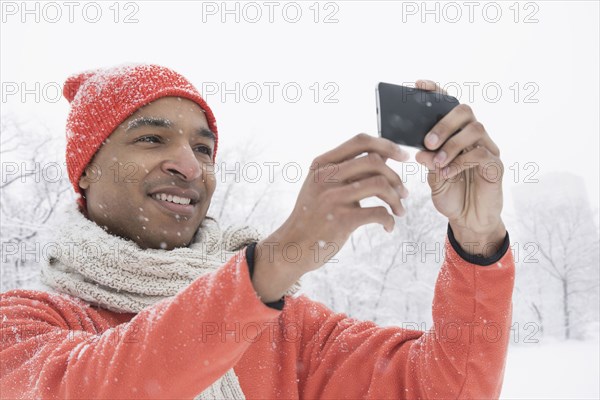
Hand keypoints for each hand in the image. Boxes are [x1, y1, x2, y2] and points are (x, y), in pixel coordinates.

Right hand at [252, 134, 409, 301]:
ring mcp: (333, 197)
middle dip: (396, 177)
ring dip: (396, 198)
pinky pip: (379, 212)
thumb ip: (346, 170)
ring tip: (399, 210)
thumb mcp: (320, 186)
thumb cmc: (312, 216)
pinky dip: (389, 219)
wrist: (292, 246)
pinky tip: (388, 226)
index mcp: (322, 164)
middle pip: (375, 161)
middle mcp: (327, 177)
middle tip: (403, 193)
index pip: (360, 141)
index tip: (403, 157)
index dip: (387, 145)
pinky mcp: (342, 219)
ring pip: (380, 184)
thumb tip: (383, 154)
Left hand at [414, 80, 505, 256]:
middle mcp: (474, 137)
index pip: (449, 106)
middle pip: (465, 111)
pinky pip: (481, 154)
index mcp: (456, 135)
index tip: (418, 85)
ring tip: (437, 162)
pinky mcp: (496, 166)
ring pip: (475, 129)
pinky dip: (460, 161)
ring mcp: (488, 149)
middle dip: (444, 123)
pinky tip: (447, 173)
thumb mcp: (433, 177)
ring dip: (452, 144)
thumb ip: (428, 161)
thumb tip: (419, 150)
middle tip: (428, 142)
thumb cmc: (451, 195)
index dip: (436, 92)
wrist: (469, 221)